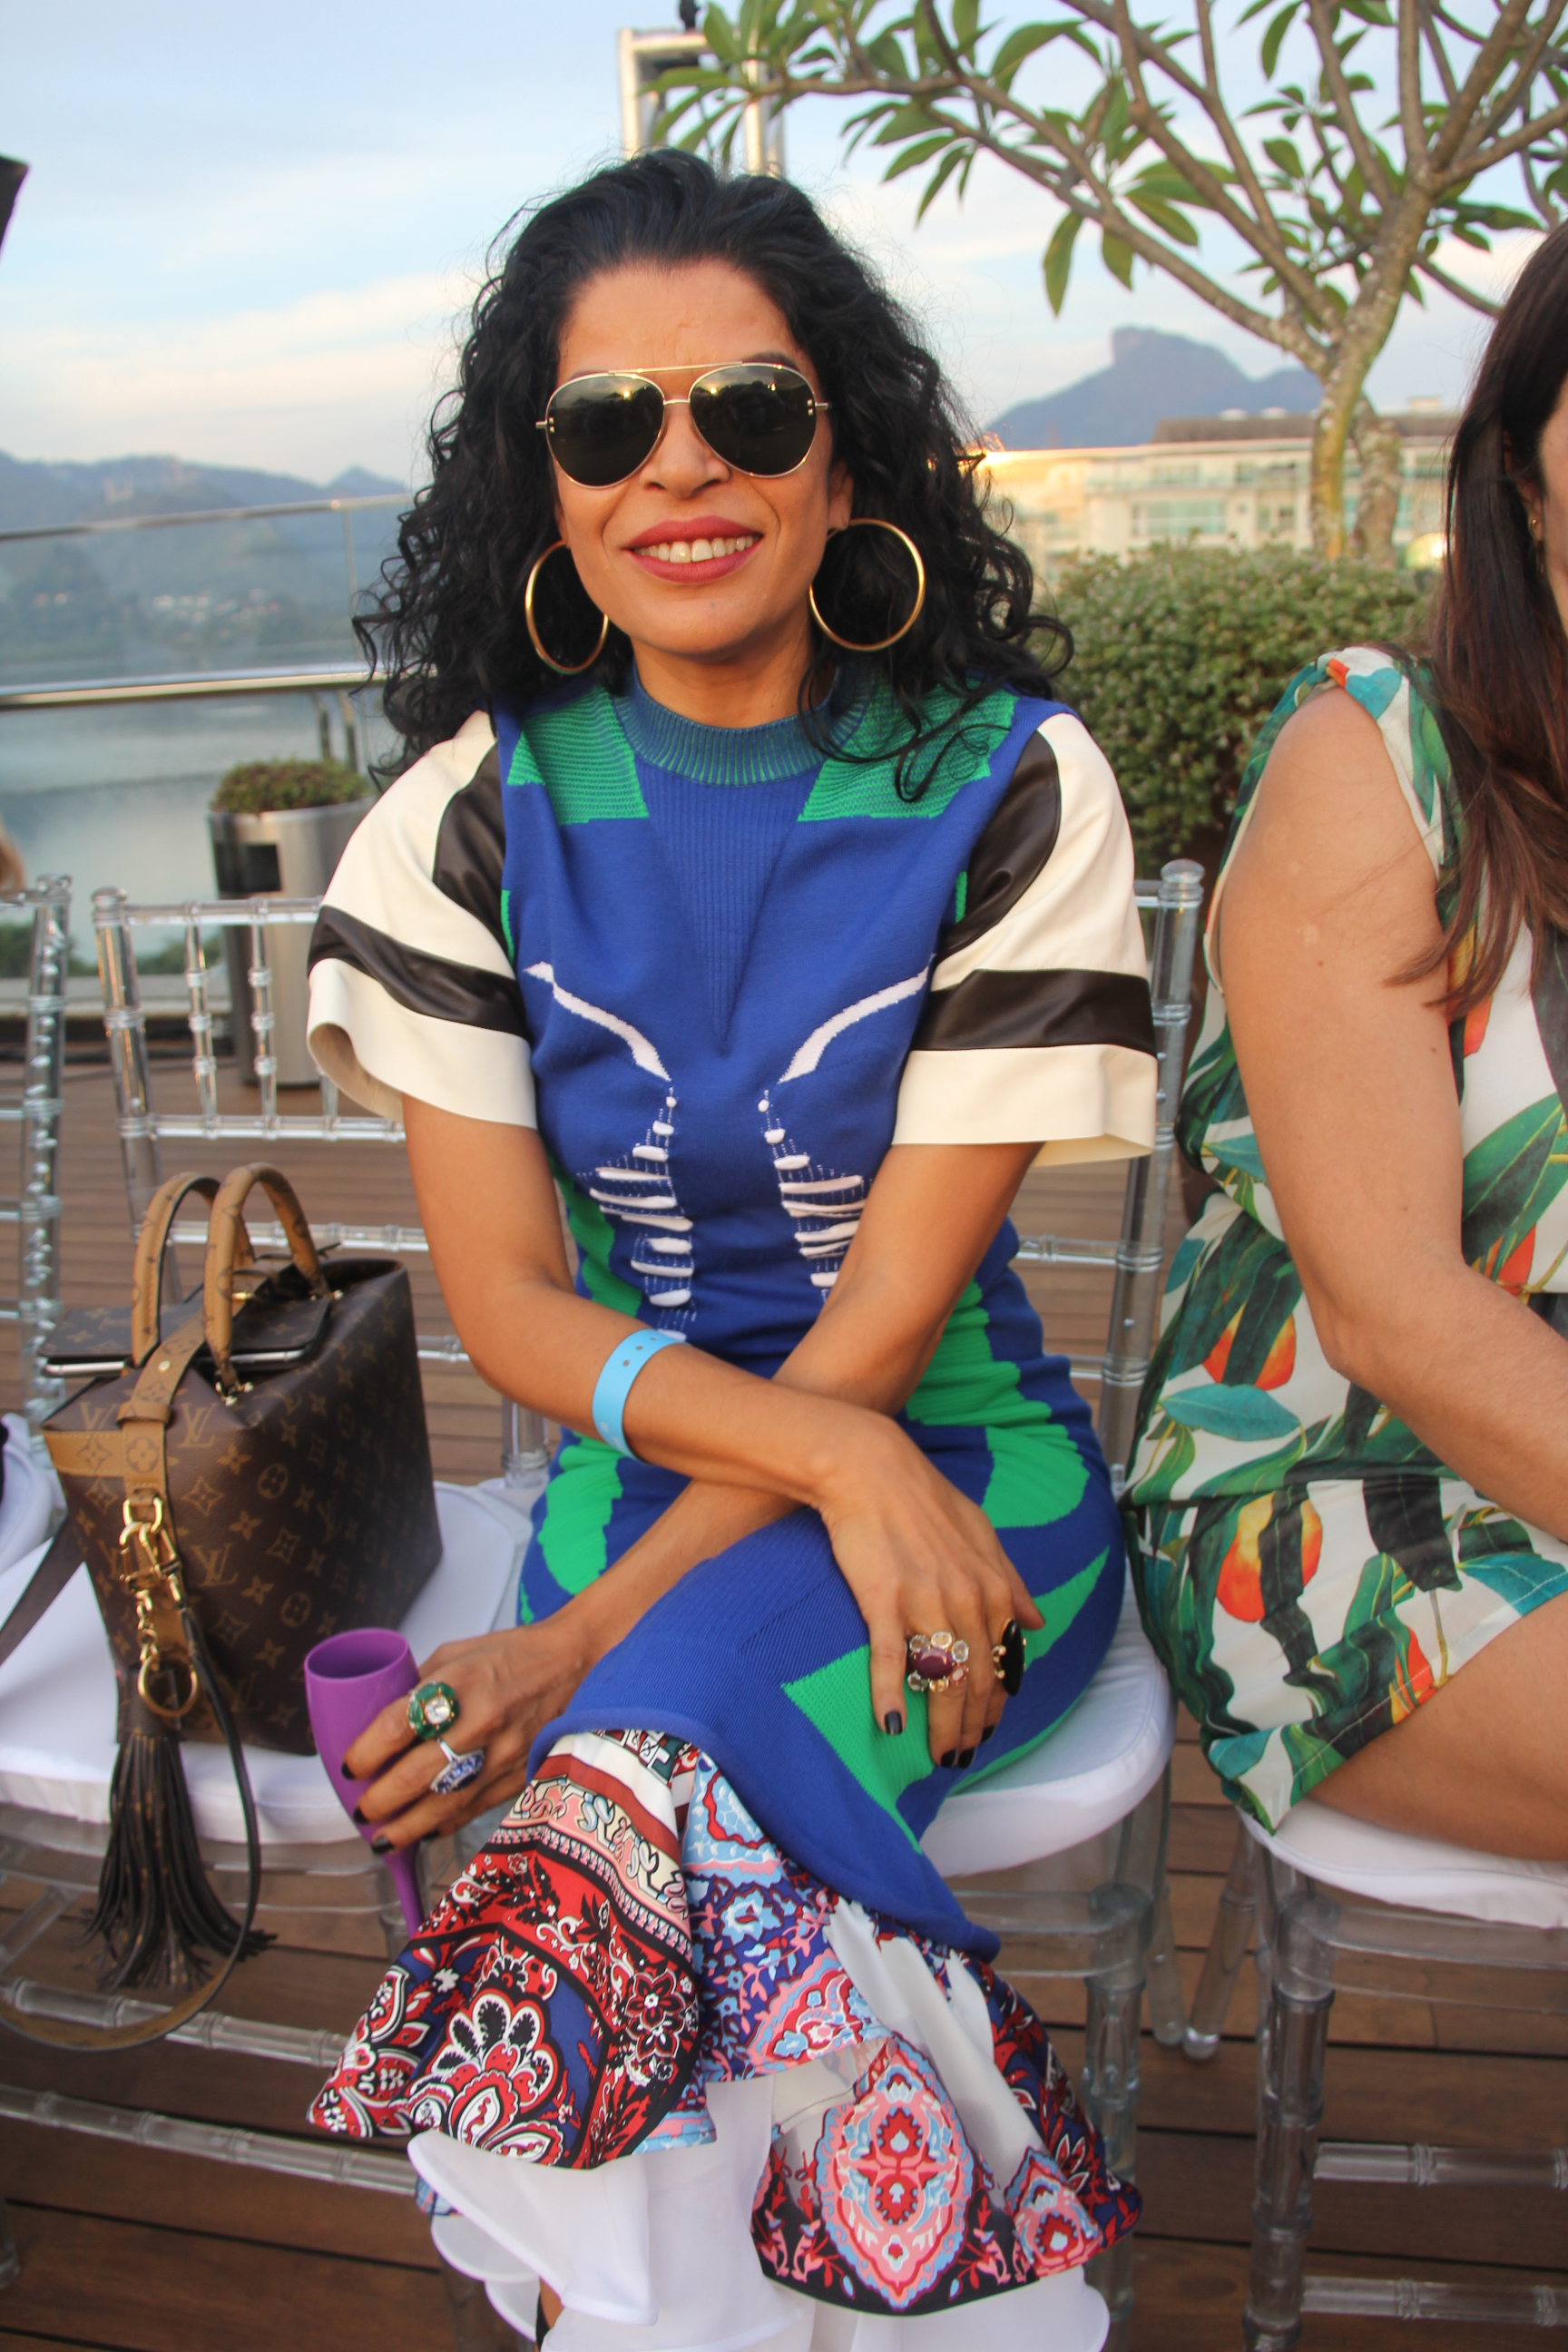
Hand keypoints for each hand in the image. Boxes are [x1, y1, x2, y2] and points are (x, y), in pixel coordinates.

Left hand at [344, 1612, 593, 1849]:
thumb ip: (419, 1689)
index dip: (364, 1754)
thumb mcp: (455, 1655)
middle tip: (362, 1810)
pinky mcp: (518, 1776)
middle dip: (379, 1801)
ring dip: (406, 1827)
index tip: (350, 1767)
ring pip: (443, 1805)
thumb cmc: (513, 1656)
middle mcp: (481, 1721)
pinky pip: (472, 1810)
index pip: (396, 1726)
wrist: (574, 1665)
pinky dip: (443, 1825)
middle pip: (414, 1775)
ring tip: (382, 1838)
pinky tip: (423, 1831)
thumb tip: (379, 1723)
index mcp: (459, 1683)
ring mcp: (503, 1754)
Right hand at [815, 1417, 1043, 1767]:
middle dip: (973, 1725)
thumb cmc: (925, 1499)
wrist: (873, 1469)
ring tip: (937, 1755)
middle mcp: (968, 1600)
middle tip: (962, 1756)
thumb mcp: (982, 1534)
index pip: (1003, 1661)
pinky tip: (891, 1724)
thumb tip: (1038, 1623)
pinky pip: (892, 1659)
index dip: (997, 1702)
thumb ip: (1012, 1581)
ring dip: (943, 1725)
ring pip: (943, 1679)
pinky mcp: (884, 1600)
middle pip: (977, 1680)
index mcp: (994, 1587)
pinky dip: (891, 1695)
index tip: (987, 1728)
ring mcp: (926, 1602)